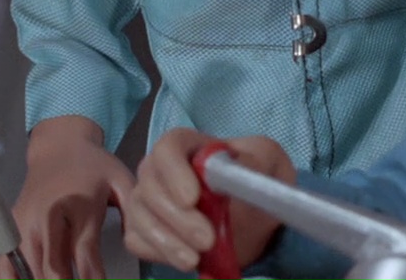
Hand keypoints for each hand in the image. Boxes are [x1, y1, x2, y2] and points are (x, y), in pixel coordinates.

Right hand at [0, 116, 134, 279]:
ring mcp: (25, 224)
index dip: (92, 278)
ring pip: (32, 270)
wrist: (59, 146)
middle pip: (53, 268)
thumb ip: (131, 211)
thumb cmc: (93, 166)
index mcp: (79, 206)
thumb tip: (137, 241)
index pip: (84, 253)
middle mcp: (48, 217)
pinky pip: (6, 265)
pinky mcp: (11, 228)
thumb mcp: (120, 180)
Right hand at [122, 129, 295, 273]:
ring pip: (140, 216)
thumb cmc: (257, 178)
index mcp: (188, 145)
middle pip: (150, 187)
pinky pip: (137, 240)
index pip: (168, 148)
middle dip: (178, 218)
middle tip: (207, 239)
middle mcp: (161, 170)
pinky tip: (184, 259)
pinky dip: (158, 252)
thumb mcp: (267, 160)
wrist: (256, 214)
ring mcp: (149, 200)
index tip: (192, 198)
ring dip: (167, 240)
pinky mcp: (144, 229)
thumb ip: (250, 161)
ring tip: (195, 258)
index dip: (174, 172)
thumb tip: (228, 171)